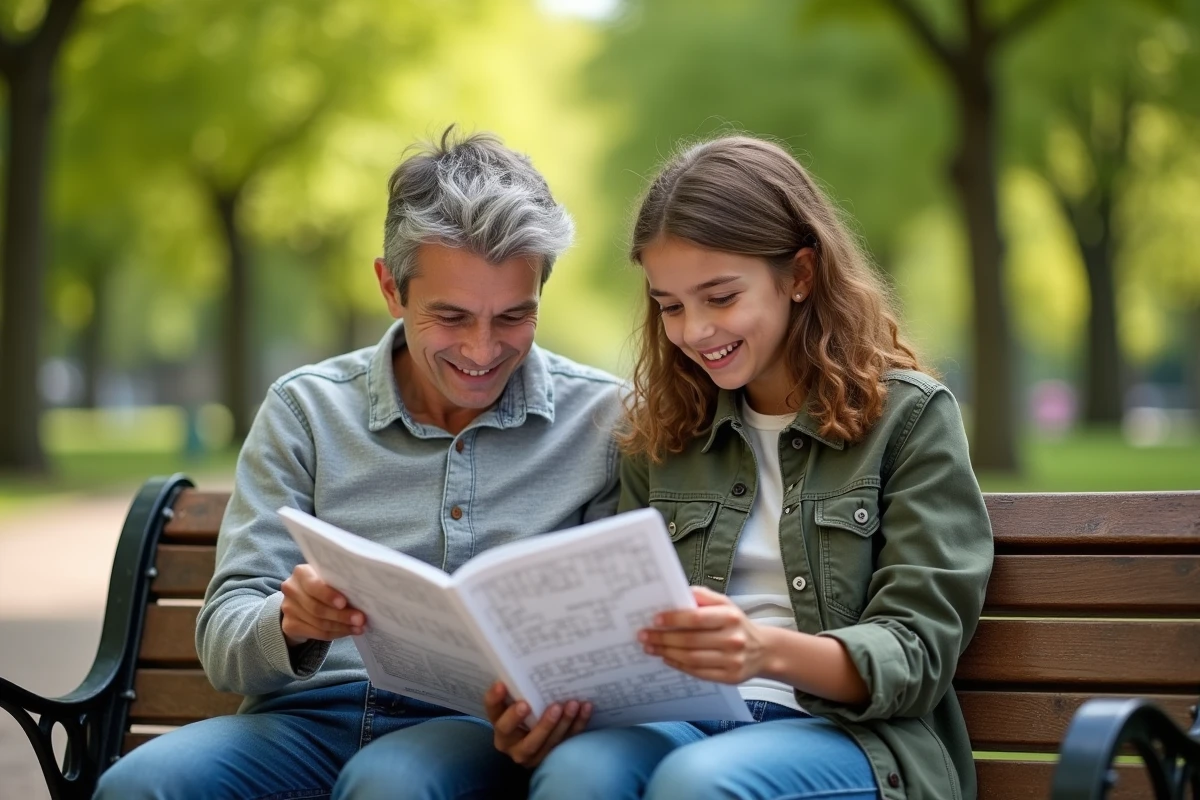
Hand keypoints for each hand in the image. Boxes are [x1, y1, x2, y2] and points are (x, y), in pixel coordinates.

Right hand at [280, 564, 365, 646]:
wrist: (300, 603)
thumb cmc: (322, 586)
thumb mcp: (327, 579)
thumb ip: (338, 583)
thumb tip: (364, 594)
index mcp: (301, 573)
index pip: (314, 585)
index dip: (329, 596)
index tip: (344, 603)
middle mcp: (291, 588)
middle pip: (317, 608)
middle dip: (341, 615)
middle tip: (360, 619)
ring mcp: (288, 608)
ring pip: (319, 623)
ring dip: (341, 627)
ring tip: (358, 627)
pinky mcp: (289, 625)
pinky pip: (316, 633)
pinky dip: (335, 634)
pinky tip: (347, 632)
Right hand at [484, 681, 591, 767]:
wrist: (529, 738)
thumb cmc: (521, 712)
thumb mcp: (512, 703)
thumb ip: (515, 691)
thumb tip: (525, 663)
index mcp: (500, 726)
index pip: (493, 712)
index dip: (495, 699)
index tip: (502, 684)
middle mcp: (512, 745)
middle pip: (526, 739)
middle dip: (541, 724)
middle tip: (554, 706)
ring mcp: (532, 754)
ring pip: (548, 742)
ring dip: (562, 724)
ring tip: (572, 705)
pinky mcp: (550, 755)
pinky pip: (566, 741)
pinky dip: (577, 724)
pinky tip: (585, 708)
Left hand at [639, 586, 772, 683]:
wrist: (763, 649)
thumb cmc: (736, 623)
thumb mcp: (725, 603)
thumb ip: (703, 596)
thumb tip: (678, 592)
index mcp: (730, 617)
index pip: (696, 618)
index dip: (674, 619)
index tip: (655, 619)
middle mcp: (733, 639)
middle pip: (690, 641)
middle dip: (663, 638)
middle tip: (644, 635)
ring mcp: (732, 660)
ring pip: (692, 658)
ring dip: (666, 652)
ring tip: (650, 647)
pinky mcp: (730, 677)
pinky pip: (699, 673)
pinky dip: (679, 666)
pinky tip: (667, 658)